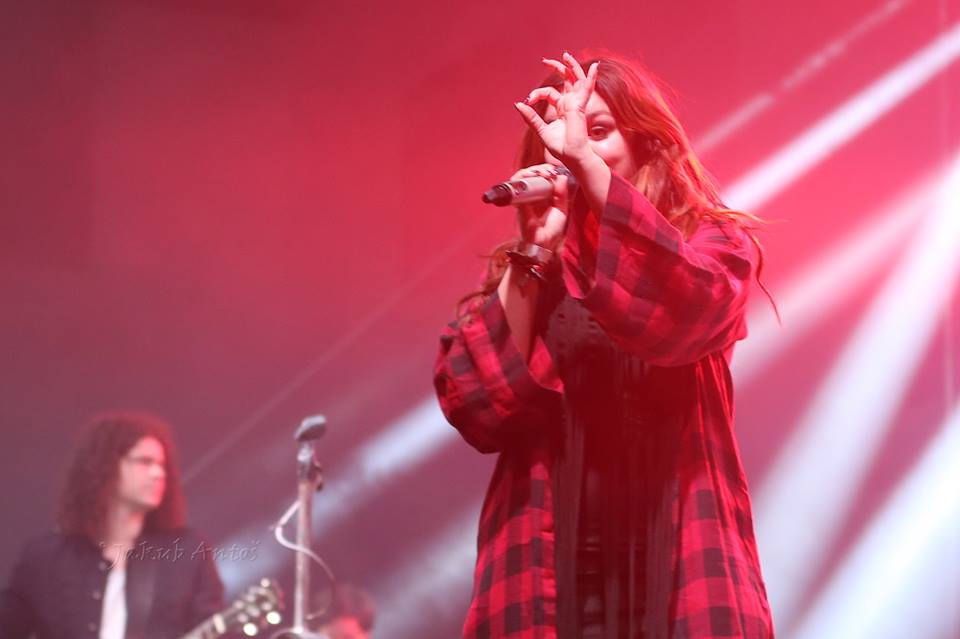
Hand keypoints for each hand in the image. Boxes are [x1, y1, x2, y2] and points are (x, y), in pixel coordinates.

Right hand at [510, 163, 568, 250]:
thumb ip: (562, 193)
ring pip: (522, 177)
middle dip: (540, 169)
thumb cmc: (552, 229)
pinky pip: (516, 186)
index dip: (547, 170)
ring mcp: (522, 198)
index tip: (554, 170)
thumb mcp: (562, 209)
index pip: (541, 177)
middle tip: (549, 171)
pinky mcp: (518, 202)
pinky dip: (522, 178)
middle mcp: (531, 195)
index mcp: (542, 196)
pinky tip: (534, 175)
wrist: (543, 243)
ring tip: (542, 172)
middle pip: (531, 174)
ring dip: (532, 171)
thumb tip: (562, 176)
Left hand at [514, 52, 598, 167]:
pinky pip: (587, 89)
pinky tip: (595, 67)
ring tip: (565, 55)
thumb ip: (531, 117)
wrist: (572, 157)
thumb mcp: (541, 130)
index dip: (537, 94)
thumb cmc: (561, 148)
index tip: (528, 101)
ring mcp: (576, 104)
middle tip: (546, 60)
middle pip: (566, 80)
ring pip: (576, 80)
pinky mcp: (580, 107)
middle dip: (557, 68)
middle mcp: (570, 104)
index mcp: (562, 108)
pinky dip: (591, 78)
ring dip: (572, 67)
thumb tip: (518, 104)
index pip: (549, 93)